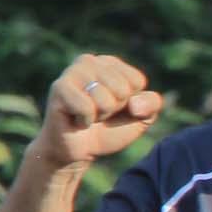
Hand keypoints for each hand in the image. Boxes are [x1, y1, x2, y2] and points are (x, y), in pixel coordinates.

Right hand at [33, 54, 162, 175]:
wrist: (80, 151)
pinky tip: (75, 118)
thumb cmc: (110, 129)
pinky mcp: (58, 88)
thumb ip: (152, 104)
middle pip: (122, 90)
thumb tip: (134, 103)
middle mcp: (89, 61)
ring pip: (105, 99)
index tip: (114, 108)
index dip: (130, 102)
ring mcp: (71, 72)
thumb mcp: (141, 117)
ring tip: (86, 115)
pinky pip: (87, 108)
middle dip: (114, 109)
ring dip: (99, 115)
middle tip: (98, 113)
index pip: (137, 81)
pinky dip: (85, 120)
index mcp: (110, 63)